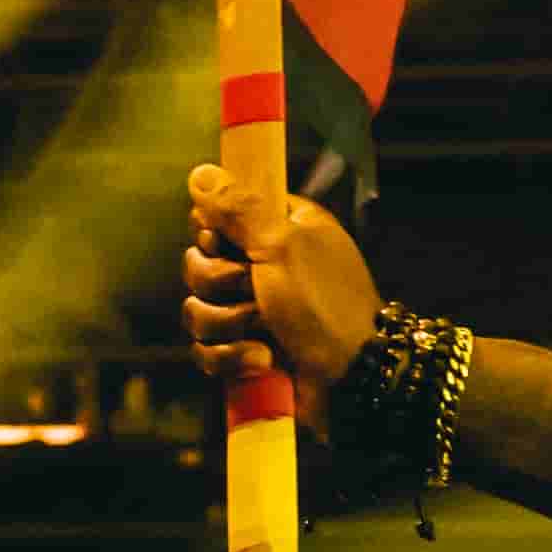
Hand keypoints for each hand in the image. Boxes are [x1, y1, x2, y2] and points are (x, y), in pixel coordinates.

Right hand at [182, 166, 384, 402]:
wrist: (352, 379)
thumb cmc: (325, 305)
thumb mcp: (283, 245)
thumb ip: (239, 207)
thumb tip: (200, 172)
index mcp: (280, 228)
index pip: (216, 216)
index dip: (212, 233)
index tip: (226, 244)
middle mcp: (265, 264)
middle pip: (199, 263)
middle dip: (218, 284)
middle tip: (250, 292)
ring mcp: (254, 310)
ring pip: (199, 309)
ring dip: (225, 326)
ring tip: (262, 335)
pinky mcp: (246, 350)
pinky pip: (208, 349)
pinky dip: (230, 358)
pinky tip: (262, 361)